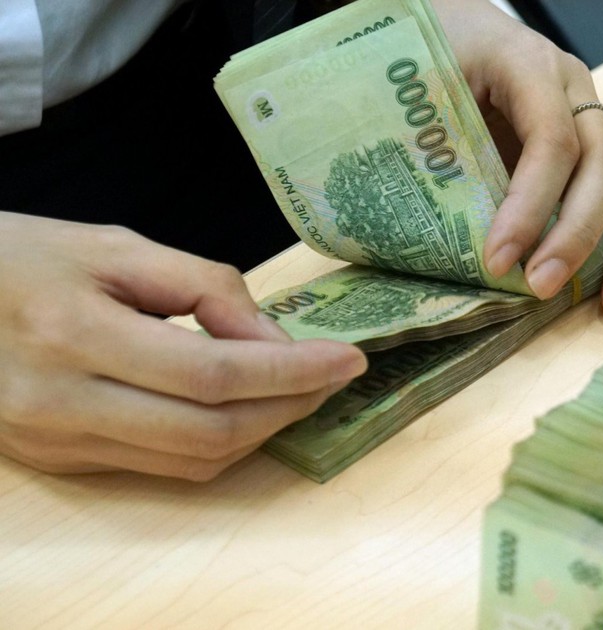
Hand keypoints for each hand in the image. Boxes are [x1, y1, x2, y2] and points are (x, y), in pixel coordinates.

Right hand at [0, 212, 366, 480]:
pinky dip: (216, 443)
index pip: (212, 375)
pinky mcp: (56, 462)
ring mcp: (55, 442)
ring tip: (300, 391)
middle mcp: (60, 401)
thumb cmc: (23, 257)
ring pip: (191, 463)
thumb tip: (276, 342)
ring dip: (262, 432)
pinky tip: (244, 408)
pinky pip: (159, 467)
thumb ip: (205, 287)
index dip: (292, 374)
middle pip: (210, 432)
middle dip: (289, 408)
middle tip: (333, 377)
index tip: (347, 359)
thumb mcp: (116, 246)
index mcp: (73, 332)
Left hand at [432, 0, 602, 319]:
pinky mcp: (595, 146)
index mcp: (529, 64)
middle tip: (539, 287)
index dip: (529, 205)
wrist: (448, 23)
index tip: (496, 260)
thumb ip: (428, 144)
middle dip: (576, 234)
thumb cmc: (425, 51)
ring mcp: (592, 117)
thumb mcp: (414, 85)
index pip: (551, 139)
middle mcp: (575, 89)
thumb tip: (427, 234)